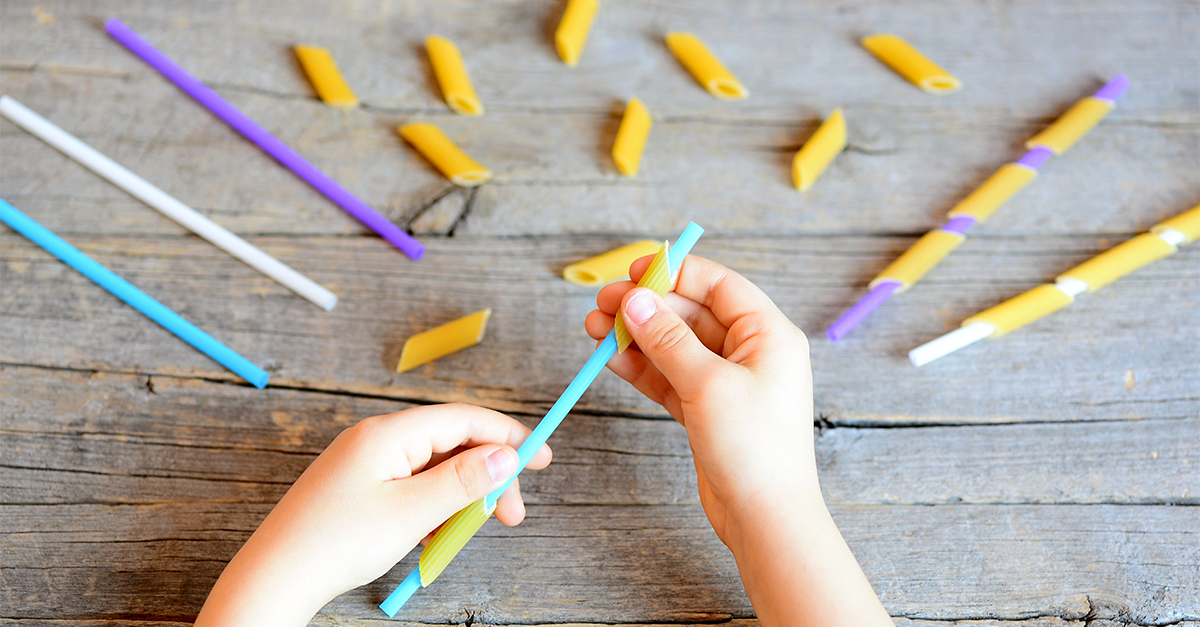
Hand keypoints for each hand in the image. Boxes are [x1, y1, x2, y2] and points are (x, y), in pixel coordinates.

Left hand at [195, 403, 551, 626]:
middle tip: (511, 516)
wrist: (274, 579)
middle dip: (487, 478)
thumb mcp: (412, 513)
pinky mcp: (358, 489)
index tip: (542, 459)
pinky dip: (433, 508)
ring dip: (460, 498)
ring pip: (433, 469)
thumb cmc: (335, 543)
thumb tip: (505, 454)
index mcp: (388, 434)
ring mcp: (365, 464)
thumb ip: (463, 481)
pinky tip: (434, 537)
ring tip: (464, 534)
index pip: (462, 418)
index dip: (507, 435)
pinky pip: (411, 488)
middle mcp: (376, 440)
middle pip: (451, 444)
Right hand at [586, 254, 814, 540]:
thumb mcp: (708, 384)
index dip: (674, 273)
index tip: (632, 272)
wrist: (765, 518)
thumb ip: (668, 339)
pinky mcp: (708, 411)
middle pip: (691, 313)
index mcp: (768, 335)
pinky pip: (669, 377)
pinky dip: (641, 368)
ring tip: (593, 330)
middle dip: (646, 307)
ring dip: (636, 337)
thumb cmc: (754, 449)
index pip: (718, 285)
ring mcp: (728, 383)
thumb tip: (636, 300)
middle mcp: (751, 353)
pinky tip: (611, 359)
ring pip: (675, 346)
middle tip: (602, 305)